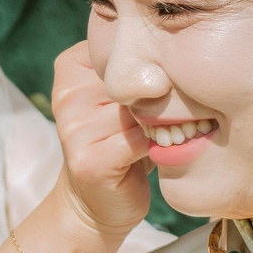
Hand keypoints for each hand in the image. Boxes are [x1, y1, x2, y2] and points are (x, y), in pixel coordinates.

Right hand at [49, 43, 151, 239]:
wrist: (96, 202)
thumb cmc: (119, 141)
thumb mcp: (122, 96)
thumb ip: (137, 68)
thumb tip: (184, 49)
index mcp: (71, 67)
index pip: (129, 49)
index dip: (153, 69)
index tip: (161, 87)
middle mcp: (67, 95)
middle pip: (136, 81)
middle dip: (160, 98)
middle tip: (169, 116)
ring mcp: (74, 129)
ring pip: (140, 110)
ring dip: (162, 124)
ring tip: (164, 135)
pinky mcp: (89, 161)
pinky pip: (139, 140)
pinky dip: (157, 147)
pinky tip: (156, 153)